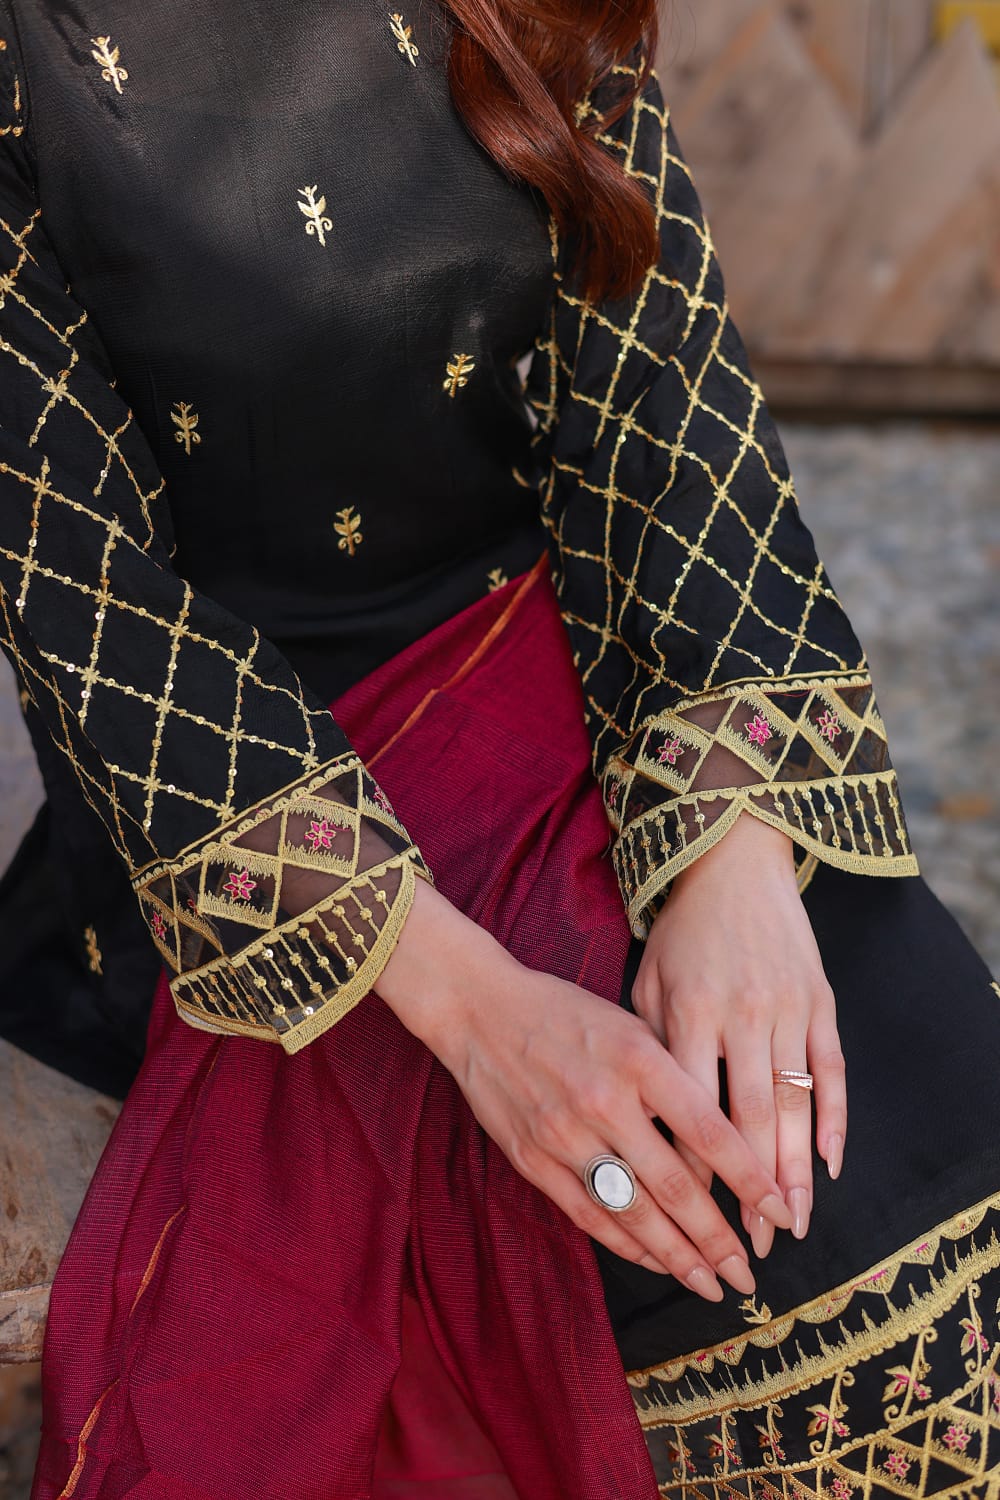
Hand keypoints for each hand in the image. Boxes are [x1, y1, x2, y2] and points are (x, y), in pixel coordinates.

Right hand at [377, 879, 791, 1300]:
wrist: (480, 1010)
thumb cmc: (564, 1011)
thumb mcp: (629, 1022)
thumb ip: (671, 1076)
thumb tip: (721, 1137)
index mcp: (639, 1059)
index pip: (708, 1132)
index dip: (750, 1181)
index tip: (780, 1212)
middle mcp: (605, 1101)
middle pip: (675, 1186)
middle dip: (719, 1239)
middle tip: (749, 1276)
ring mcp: (566, 1136)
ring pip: (633, 1211)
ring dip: (677, 1256)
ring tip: (710, 1284)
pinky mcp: (534, 1160)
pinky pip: (588, 1215)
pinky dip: (626, 1244)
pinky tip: (655, 1261)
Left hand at [631, 815, 845, 1257]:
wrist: (734, 865)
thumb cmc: (681, 934)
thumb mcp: (648, 984)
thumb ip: (652, 1050)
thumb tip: (650, 1126)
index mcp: (688, 1015)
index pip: (692, 1110)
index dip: (697, 1167)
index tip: (696, 1220)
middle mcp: (740, 1016)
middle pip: (749, 1120)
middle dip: (752, 1190)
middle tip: (755, 1245)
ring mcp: (787, 1009)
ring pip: (794, 1104)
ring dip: (795, 1171)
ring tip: (792, 1223)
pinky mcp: (820, 1001)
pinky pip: (832, 1071)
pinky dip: (834, 1120)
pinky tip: (828, 1165)